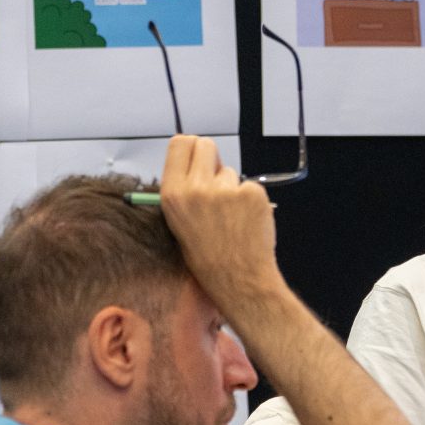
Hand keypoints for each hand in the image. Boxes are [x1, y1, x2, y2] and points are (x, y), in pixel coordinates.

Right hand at [159, 136, 281, 318]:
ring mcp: (226, 190)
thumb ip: (185, 192)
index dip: (190, 148)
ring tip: (231, 217)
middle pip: (205, 144)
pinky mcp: (251, 193)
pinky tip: (246, 221)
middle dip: (212, 159)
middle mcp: (196, 188)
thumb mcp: (179, 223)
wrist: (238, 280)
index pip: (179, 143)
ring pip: (230, 171)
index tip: (197, 158)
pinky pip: (249, 186)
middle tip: (216, 181)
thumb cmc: (208, 257)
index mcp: (173, 195)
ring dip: (231, 187)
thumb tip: (197, 165)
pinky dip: (250, 200)